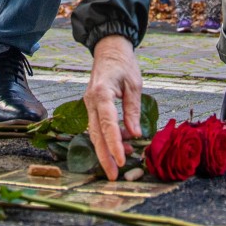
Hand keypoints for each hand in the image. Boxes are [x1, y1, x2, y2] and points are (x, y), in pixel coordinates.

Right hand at [84, 36, 143, 180]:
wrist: (109, 50)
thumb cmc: (123, 64)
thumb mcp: (134, 84)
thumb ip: (133, 109)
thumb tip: (136, 134)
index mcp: (101, 92)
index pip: (107, 123)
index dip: (114, 143)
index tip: (122, 159)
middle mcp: (91, 101)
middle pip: (95, 133)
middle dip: (104, 156)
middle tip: (113, 175)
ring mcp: (89, 104)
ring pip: (94, 133)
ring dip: (105, 149)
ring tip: (121, 163)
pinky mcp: (92, 107)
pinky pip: (98, 126)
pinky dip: (107, 138)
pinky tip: (121, 144)